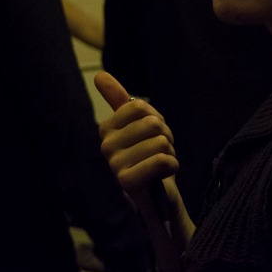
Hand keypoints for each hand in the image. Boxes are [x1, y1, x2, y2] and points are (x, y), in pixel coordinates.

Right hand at [95, 72, 178, 198]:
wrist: (157, 197)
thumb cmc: (148, 156)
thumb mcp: (137, 125)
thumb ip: (119, 100)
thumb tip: (99, 74)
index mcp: (106, 128)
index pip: (140, 107)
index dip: (156, 120)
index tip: (151, 136)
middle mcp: (105, 145)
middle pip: (152, 123)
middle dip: (165, 137)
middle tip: (158, 152)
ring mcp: (114, 164)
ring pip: (160, 142)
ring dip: (170, 153)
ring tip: (160, 164)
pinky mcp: (127, 182)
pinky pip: (161, 160)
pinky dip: (172, 165)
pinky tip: (163, 175)